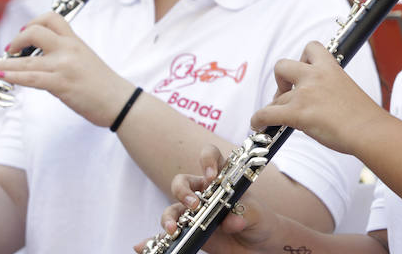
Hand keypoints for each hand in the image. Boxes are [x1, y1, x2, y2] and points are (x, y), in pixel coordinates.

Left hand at [0, 11, 132, 126]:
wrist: (120, 101)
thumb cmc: (105, 84)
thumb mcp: (87, 61)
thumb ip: (67, 55)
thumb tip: (45, 60)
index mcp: (76, 42)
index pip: (53, 18)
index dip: (33, 22)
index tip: (25, 33)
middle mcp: (69, 49)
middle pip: (35, 32)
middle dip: (16, 41)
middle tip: (10, 51)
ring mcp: (64, 66)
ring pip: (26, 60)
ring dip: (4, 64)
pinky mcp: (61, 84)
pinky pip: (30, 78)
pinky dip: (12, 76)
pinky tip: (2, 75)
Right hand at [134, 145, 275, 253]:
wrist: (257, 246)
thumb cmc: (259, 221)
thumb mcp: (257, 215)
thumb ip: (245, 214)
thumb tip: (231, 221)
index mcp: (222, 179)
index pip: (211, 157)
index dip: (208, 161)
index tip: (211, 177)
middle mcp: (204, 192)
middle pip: (182, 181)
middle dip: (183, 190)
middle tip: (194, 204)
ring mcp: (194, 213)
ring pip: (172, 208)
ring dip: (169, 217)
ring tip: (174, 229)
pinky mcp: (188, 231)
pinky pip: (166, 234)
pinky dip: (152, 239)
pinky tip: (142, 246)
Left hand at [251, 42, 387, 155]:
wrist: (368, 130)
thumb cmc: (363, 116)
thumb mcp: (348, 90)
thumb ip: (330, 88)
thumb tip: (317, 101)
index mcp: (330, 68)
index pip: (310, 48)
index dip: (302, 58)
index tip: (305, 71)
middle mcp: (315, 76)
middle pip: (282, 65)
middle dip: (280, 79)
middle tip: (287, 93)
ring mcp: (304, 94)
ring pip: (277, 98)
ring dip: (276, 108)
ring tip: (278, 119)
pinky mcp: (297, 113)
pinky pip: (266, 114)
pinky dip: (258, 120)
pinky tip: (258, 125)